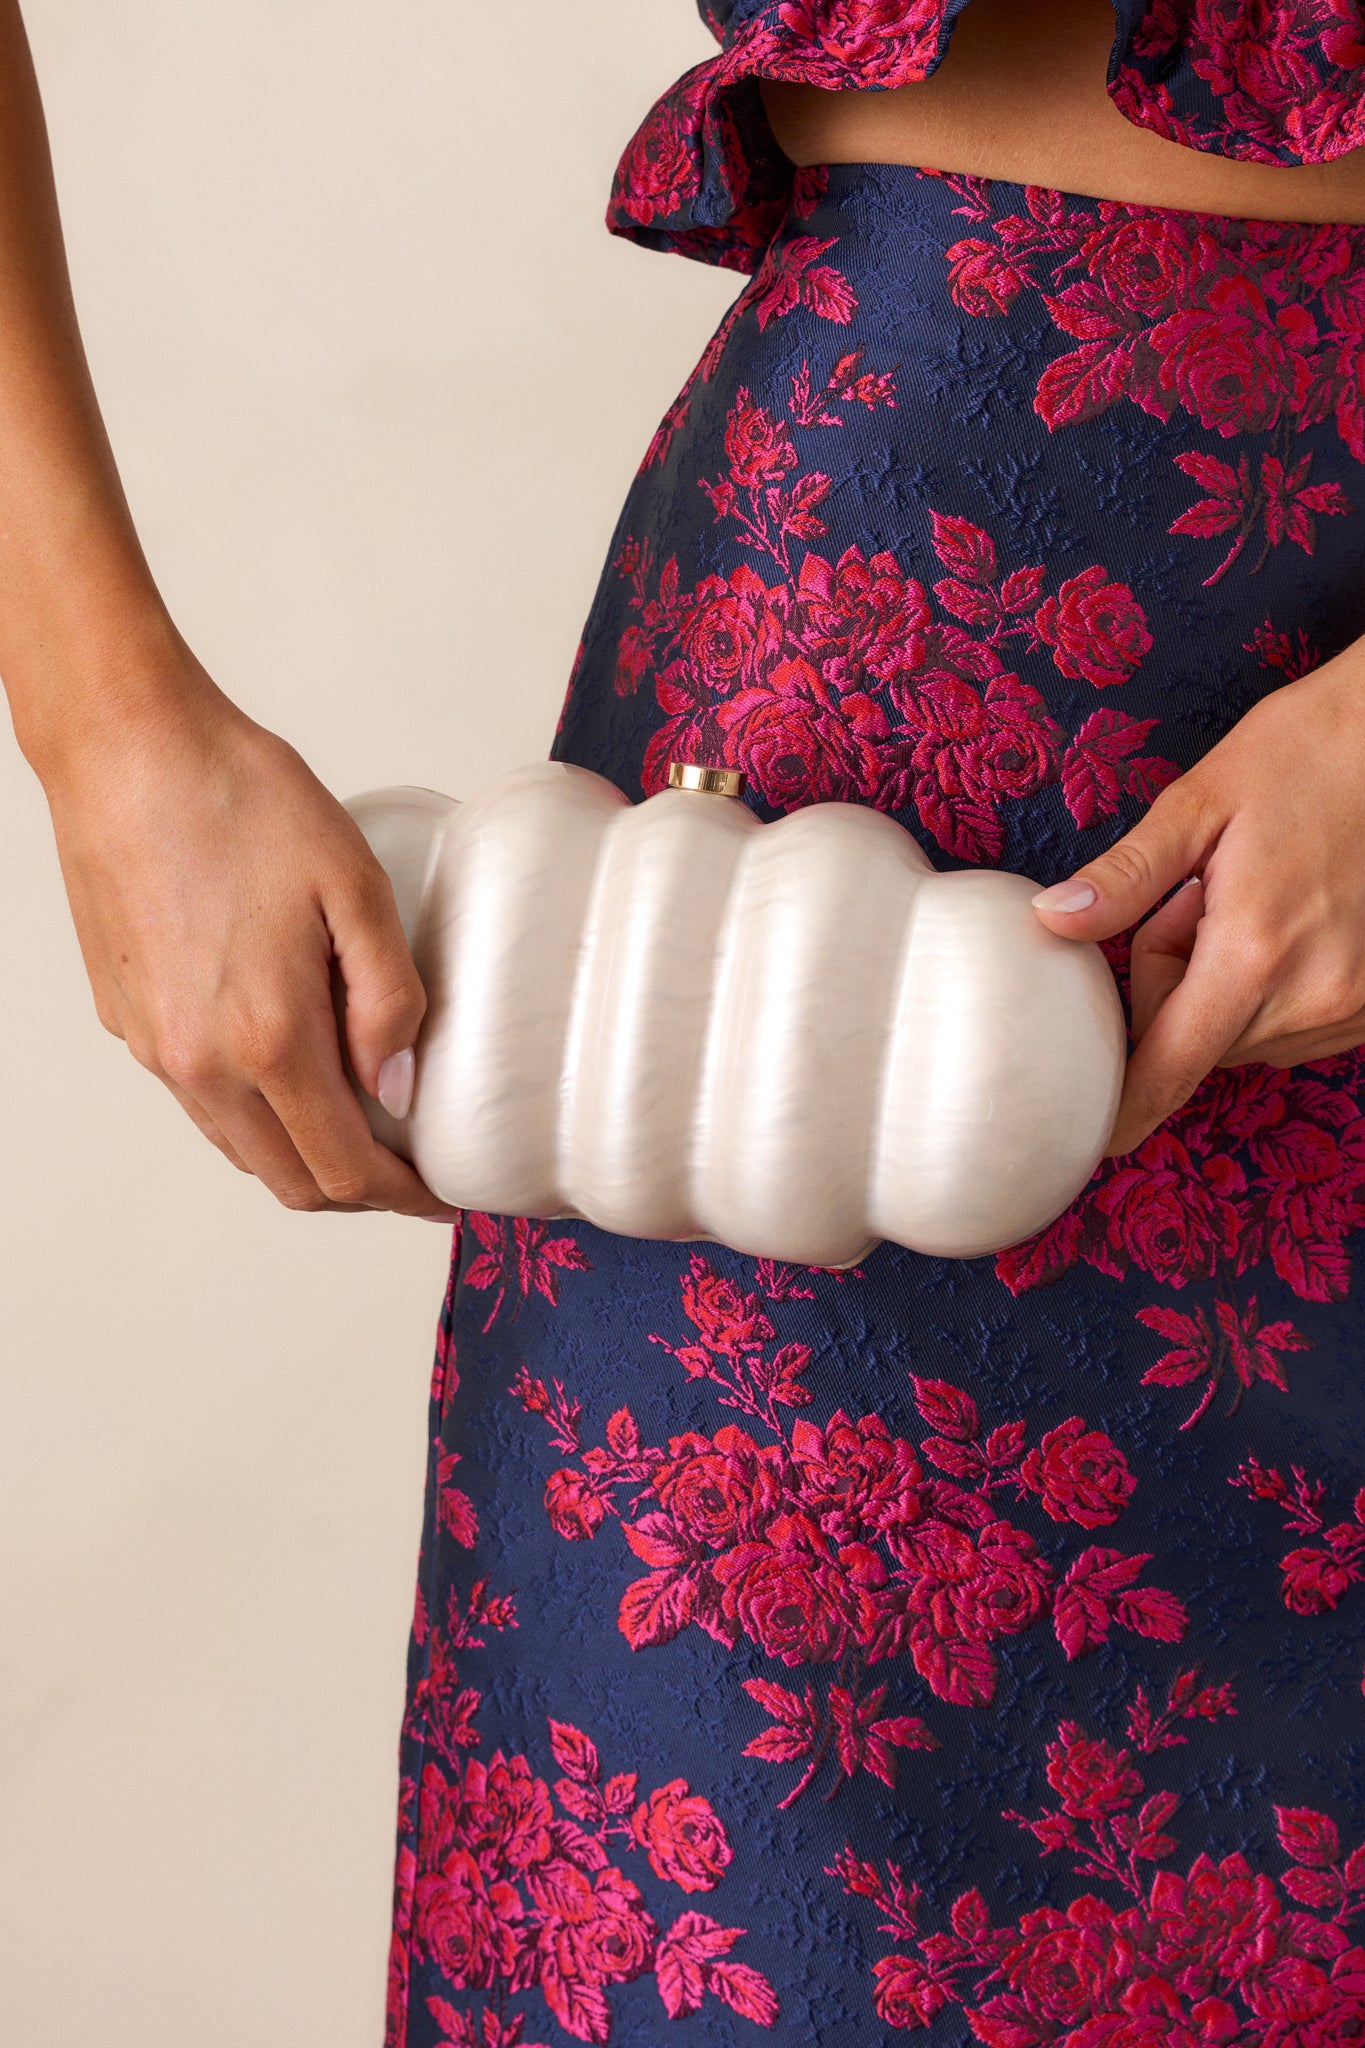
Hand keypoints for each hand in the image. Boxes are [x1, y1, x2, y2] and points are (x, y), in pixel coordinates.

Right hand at [36, 650, 459, 1219]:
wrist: (126, 747)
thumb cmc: (242, 799)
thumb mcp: (355, 886)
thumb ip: (391, 999)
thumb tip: (400, 1088)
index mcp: (267, 1038)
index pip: (345, 1169)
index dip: (405, 1197)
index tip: (445, 1197)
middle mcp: (198, 1063)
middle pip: (291, 1181)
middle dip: (359, 1192)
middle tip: (411, 1168)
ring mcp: (153, 1047)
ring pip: (241, 1148)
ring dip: (304, 1155)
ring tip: (360, 1121)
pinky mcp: (125, 1021)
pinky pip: (201, 1101)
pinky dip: (254, 1112)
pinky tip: (290, 1064)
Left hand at [1031, 647, 1364, 1156]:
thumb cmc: (1308, 752)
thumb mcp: (1200, 804)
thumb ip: (1125, 879)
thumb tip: (1051, 923)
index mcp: (1255, 952)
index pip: (1169, 1069)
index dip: (1122, 1113)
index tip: (1086, 1143)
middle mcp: (1314, 994)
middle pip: (1199, 1044)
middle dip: (1175, 987)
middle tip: (1197, 901)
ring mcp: (1355, 1004)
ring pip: (1247, 1036)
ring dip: (1228, 988)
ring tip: (1254, 901)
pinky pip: (1295, 1025)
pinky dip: (1275, 989)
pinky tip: (1291, 921)